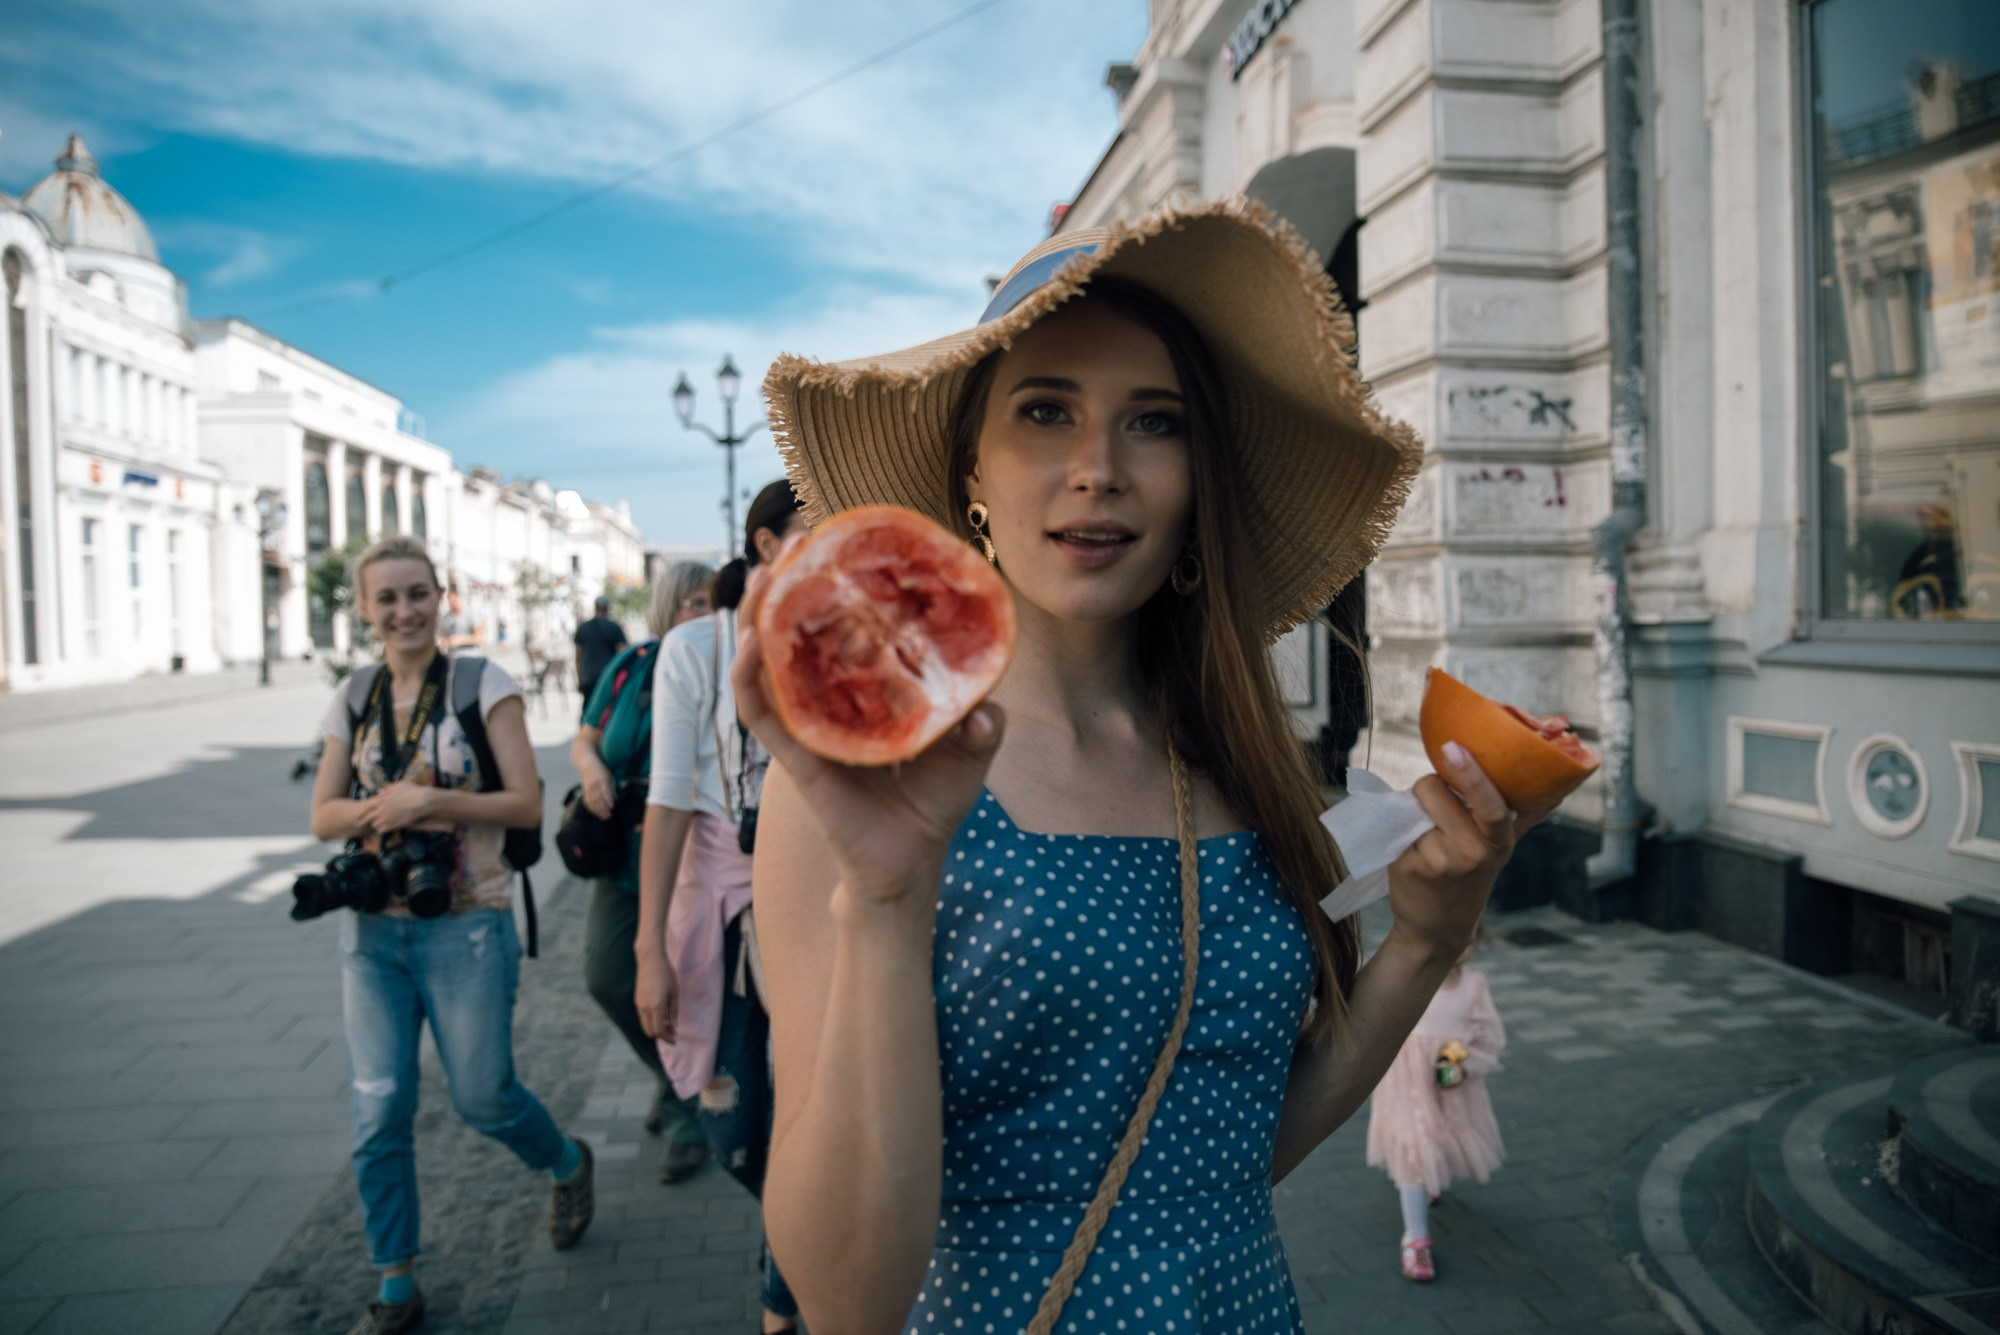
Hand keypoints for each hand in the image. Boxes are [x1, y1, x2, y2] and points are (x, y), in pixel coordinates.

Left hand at [356, 781, 438, 833]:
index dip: (366, 811)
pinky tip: (387, 829)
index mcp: (382, 799)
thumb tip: (379, 792)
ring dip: (376, 825)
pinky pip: (381, 830)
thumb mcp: (400, 785)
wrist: (423, 801)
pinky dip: (383, 830)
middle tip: (368, 823)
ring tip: (381, 825)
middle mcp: (381, 809)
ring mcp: (386, 817)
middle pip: (367, 817)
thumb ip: (388, 789)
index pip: (367, 807)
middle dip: (367, 820)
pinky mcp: (392, 825)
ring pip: (374, 825)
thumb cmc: (414, 791)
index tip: (366, 814)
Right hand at [581, 765, 615, 819]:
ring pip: (592, 802)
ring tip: (604, 817)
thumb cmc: (602, 772)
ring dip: (598, 811)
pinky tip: (596, 814)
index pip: (605, 791)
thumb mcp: (610, 778)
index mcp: (602, 780)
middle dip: (604, 808)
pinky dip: (592, 809)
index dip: (608, 799)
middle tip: (609, 815)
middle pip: (598, 798)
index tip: (612, 806)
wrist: (588, 766)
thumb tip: (616, 800)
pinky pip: (587, 802)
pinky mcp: (584, 791)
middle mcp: (594, 784)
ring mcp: (588, 788)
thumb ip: (612, 789)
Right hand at [636, 951, 678, 1042]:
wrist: (650, 959)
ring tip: (668, 1024)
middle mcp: (645, 1007)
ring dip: (655, 1028)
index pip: (659, 1030)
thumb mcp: (674, 992)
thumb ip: (673, 1011)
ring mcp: (639, 1004)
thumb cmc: (666, 974)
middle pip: (650, 1032)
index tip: (675, 1039)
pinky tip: (661, 1015)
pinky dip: (651, 1021)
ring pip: (645, 1025)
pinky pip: (643, 1017)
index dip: (667, 1038)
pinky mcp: (637, 1000)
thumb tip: (673, 1026)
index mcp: (656, 1006)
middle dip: (661, 1035)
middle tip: (672, 1033)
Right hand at [731, 553, 1005, 906]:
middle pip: (795, 629)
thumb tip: (982, 710)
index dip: (835, 579)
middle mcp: (829, 697)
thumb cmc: (936, 801)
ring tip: (765, 576)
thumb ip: (983, 723)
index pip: (843, 621)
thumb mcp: (973, 751)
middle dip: (788, 583)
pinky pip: (763, 712)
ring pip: (767, 661)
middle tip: (794, 540)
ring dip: (758, 616)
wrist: (912, 864)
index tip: (838, 536)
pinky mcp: (797, 758)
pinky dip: (751, 677)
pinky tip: (753, 641)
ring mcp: (808, 725)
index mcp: (866, 684)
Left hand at [1386, 742, 1516, 961]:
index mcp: (1498, 841)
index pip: (1491, 804)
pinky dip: (1398, 830)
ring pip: (1412, 803)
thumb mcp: (1499, 850)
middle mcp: (1471, 852)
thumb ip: (1522, 817)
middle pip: (1433, 788)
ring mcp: (1438, 860)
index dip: (1471, 775)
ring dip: (1413, 810)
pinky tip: (1411, 853)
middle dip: (1429, 790)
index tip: (1453, 747)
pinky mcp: (1408, 866)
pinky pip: (1396, 824)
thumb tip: (1557, 789)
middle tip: (1436, 812)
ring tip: (1426, 836)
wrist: (1436, 929)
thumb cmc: (1468, 880)